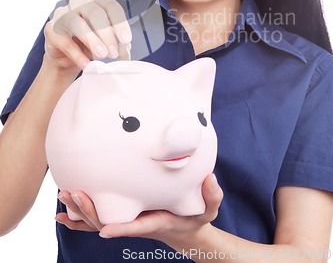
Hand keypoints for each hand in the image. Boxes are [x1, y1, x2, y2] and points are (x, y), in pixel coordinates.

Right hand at [44, 0, 131, 70]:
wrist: (67, 55)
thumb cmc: (90, 42)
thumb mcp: (106, 40)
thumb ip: (116, 40)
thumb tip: (125, 47)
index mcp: (96, 0)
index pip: (110, 6)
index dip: (120, 23)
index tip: (126, 40)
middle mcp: (79, 1)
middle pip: (94, 12)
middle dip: (106, 33)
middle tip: (114, 52)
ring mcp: (63, 13)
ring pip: (77, 23)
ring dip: (92, 40)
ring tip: (102, 55)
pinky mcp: (51, 29)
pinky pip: (65, 42)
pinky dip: (78, 55)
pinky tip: (87, 65)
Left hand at [56, 174, 222, 246]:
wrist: (185, 229)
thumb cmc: (196, 218)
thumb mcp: (209, 209)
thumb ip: (212, 195)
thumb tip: (210, 178)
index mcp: (157, 222)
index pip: (138, 227)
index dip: (122, 228)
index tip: (105, 230)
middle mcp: (137, 222)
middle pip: (110, 221)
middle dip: (90, 211)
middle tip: (72, 194)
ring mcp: (128, 219)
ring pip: (100, 220)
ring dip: (81, 211)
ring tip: (63, 196)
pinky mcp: (124, 215)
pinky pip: (99, 218)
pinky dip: (79, 218)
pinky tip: (62, 214)